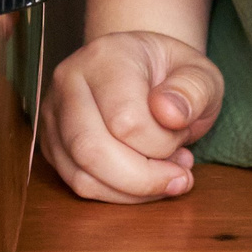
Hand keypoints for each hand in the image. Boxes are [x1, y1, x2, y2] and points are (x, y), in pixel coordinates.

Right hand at [40, 31, 224, 202]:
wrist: (144, 70)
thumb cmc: (172, 75)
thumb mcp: (200, 74)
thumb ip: (194, 90)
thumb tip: (169, 114)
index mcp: (105, 57)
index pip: (125, 120)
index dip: (162, 144)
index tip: (183, 135)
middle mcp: (68, 81)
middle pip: (91, 150)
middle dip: (144, 179)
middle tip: (180, 175)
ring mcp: (53, 113)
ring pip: (82, 175)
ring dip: (132, 191)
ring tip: (164, 174)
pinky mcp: (51, 142)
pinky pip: (79, 184)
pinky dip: (117, 194)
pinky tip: (143, 178)